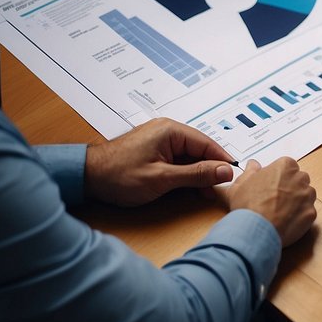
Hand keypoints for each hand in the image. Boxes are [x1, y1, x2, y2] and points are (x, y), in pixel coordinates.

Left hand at [84, 118, 234, 207]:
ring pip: (189, 155)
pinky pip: (177, 158)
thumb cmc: (119, 176)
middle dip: (209, 169)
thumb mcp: (163, 179)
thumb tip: (225, 171)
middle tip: (216, 190)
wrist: (86, 177)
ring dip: (196, 173)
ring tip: (202, 192)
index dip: (222, 161)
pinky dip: (184, 172)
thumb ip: (196, 174)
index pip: (207, 144)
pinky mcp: (154, 149)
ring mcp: (160, 139)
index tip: (234, 177)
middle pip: (199, 149)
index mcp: (171, 130)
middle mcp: (167, 130)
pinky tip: (187, 186)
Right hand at [226, 158, 316, 245]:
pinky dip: (299, 217)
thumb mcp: (240, 185)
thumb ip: (249, 171)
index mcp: (284, 166)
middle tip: (275, 199)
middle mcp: (299, 178)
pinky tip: (286, 222)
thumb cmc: (248, 206)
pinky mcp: (311, 213)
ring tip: (280, 212)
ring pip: (306, 196)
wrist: (256, 231)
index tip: (271, 186)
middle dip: (290, 187)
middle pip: (299, 180)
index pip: (287, 166)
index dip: (278, 177)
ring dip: (297, 201)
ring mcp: (307, 196)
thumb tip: (253, 165)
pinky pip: (307, 212)